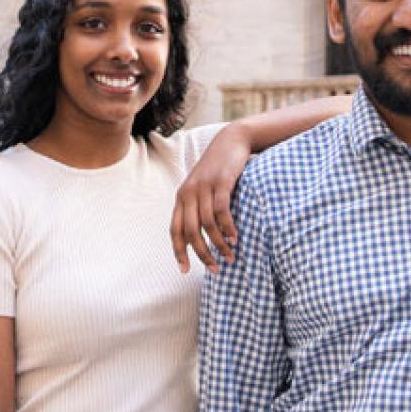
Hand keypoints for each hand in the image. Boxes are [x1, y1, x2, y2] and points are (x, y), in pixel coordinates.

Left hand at [170, 125, 248, 271]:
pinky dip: (228, 228)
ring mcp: (204, 187)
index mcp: (181, 197)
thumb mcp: (204, 187)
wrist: (232, 140)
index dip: (179, 252)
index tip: (185, 271)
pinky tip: (235, 238)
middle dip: (202, 254)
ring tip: (230, 256)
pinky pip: (221, 212)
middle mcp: (188, 193)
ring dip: (219, 244)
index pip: (175, 230)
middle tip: (215, 269)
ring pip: (207, 224)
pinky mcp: (221, 182)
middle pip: (190, 232)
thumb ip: (199, 207)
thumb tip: (202, 236)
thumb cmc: (219, 168)